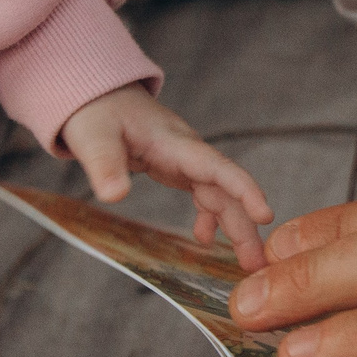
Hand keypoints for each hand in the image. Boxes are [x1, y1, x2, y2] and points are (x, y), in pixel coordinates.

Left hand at [58, 84, 274, 268]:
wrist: (98, 93)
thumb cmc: (96, 110)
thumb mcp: (92, 137)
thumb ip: (104, 165)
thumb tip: (114, 196)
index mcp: (174, 143)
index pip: (218, 167)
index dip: (244, 190)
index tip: (264, 215)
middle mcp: (188, 152)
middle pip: (226, 190)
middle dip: (245, 224)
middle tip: (257, 262)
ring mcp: (185, 160)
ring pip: (220, 195)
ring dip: (236, 226)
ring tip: (247, 261)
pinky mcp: (177, 168)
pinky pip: (204, 194)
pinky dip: (210, 217)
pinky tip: (205, 238)